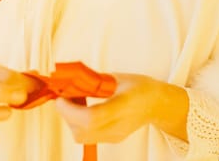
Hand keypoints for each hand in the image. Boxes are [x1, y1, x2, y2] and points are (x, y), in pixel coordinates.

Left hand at [55, 73, 187, 143]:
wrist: (157, 104)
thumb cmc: (140, 87)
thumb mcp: (118, 78)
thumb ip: (94, 82)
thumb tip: (70, 81)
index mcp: (123, 105)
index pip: (91, 117)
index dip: (70, 110)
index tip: (61, 98)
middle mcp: (119, 125)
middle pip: (82, 131)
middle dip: (66, 114)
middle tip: (65, 98)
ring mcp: (115, 135)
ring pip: (82, 137)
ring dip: (71, 121)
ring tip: (74, 104)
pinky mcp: (112, 139)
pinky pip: (88, 136)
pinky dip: (79, 124)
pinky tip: (84, 110)